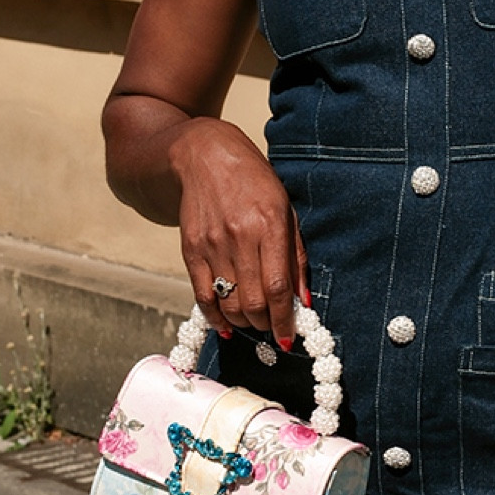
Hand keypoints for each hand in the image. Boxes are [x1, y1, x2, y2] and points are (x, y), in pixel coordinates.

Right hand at [169, 117, 308, 345]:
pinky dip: (216, 318)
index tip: (290, 337)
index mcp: (269, 225)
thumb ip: (296, 256)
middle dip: (266, 325)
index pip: (278, 287)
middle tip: (273, 328)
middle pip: (253, 302)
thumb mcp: (286, 210)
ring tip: (254, 322)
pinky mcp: (190, 250)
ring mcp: (212, 245)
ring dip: (244, 324)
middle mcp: (239, 237)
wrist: (205, 156)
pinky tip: (227, 325)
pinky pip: (202, 296)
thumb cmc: (254, 181)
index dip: (284, 320)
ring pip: (229, 304)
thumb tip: (303, 300)